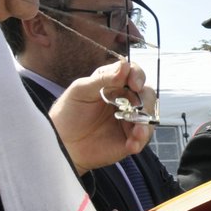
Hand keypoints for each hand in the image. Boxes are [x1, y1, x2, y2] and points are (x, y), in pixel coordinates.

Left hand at [49, 58, 155, 172]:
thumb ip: (103, 79)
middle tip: (138, 111)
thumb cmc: (68, 112)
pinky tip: (131, 145)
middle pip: (146, 95)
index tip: (135, 85)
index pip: (134, 74)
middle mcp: (125, 99)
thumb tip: (125, 66)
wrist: (61, 142)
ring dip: (145, 124)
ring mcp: (129, 119)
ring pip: (149, 116)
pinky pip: (143, 137)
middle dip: (145, 103)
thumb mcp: (81, 91)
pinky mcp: (130, 137)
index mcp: (113, 83)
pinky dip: (140, 140)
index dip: (138, 76)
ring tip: (137, 134)